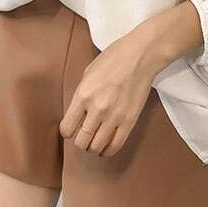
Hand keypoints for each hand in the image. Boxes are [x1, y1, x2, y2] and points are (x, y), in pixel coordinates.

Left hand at [58, 0, 204, 157]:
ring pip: (96, 147)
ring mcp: (114, 116)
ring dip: (93, 146)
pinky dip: (108, 150)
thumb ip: (82, 95)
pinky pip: (115, 146)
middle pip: (81, 141)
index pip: (67, 128)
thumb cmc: (114, 58)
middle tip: (84, 134)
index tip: (71, 127)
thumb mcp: (88, 73)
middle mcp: (96, 109)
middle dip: (80, 139)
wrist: (140, 56)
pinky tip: (106, 146)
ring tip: (95, 139)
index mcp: (83, 94)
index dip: (68, 130)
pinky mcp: (129, 121)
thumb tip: (78, 113)